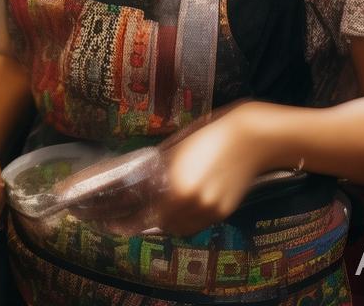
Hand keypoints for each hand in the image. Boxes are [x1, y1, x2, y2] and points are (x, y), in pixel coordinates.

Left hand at [88, 104, 264, 237]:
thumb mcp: (176, 150)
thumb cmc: (208, 136)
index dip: (129, 224)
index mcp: (176, 186)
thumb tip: (141, 186)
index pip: (146, 216)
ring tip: (161, 211)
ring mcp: (210, 211)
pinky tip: (184, 207)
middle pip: (163, 225)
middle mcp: (192, 203)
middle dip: (149, 221)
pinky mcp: (224, 213)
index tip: (113, 226)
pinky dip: (187, 220)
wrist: (249, 139)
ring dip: (168, 223)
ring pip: (181, 229)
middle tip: (135, 215)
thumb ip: (159, 172)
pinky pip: (199, 224)